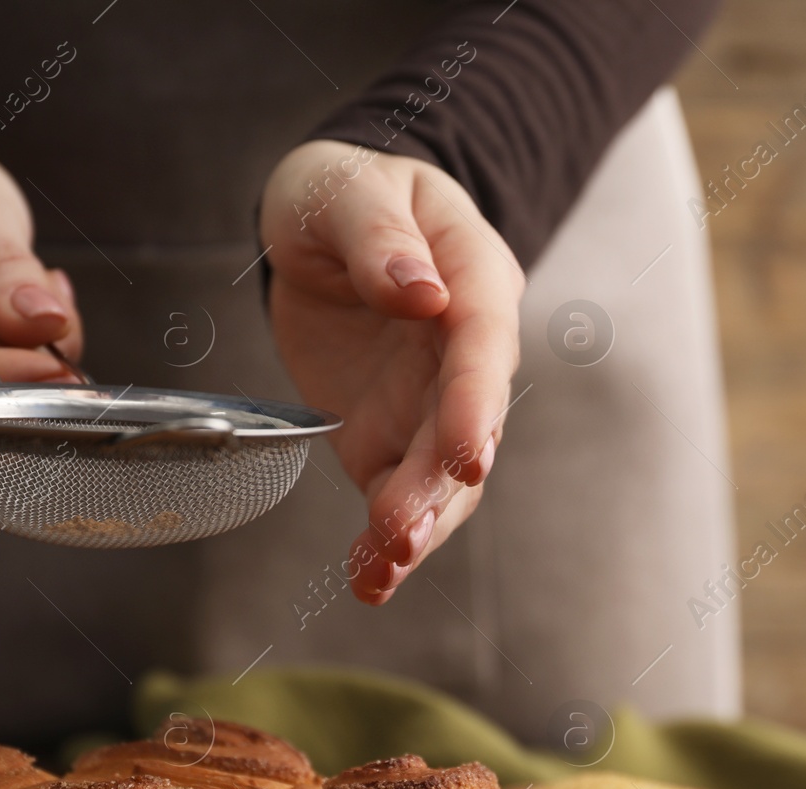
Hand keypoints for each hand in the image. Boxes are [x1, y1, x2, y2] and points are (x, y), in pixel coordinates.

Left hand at [260, 140, 523, 604]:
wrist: (322, 224)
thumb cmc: (343, 193)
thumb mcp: (348, 190)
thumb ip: (381, 237)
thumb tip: (419, 292)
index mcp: (472, 279)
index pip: (483, 345)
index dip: (476, 402)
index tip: (467, 453)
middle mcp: (464, 352)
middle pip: (467, 426)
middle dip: (440, 484)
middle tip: (404, 531)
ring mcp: (430, 401)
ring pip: (441, 476)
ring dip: (417, 523)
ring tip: (382, 566)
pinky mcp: (389, 436)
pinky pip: (395, 494)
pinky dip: (384, 542)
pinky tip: (368, 580)